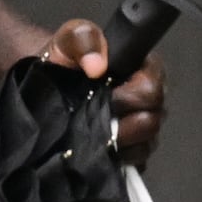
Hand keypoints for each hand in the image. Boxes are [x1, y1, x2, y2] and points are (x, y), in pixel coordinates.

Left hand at [41, 17, 169, 167]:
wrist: (48, 82)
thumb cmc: (66, 57)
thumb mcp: (71, 38)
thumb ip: (85, 40)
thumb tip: (97, 66)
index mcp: (145, 70)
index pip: (154, 89)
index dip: (131, 97)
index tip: (106, 96)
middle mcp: (149, 101)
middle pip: (153, 120)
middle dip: (124, 124)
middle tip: (96, 120)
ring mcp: (141, 127)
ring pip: (146, 145)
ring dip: (119, 144)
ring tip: (94, 137)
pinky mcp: (131, 150)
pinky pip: (135, 163)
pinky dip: (116, 161)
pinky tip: (97, 153)